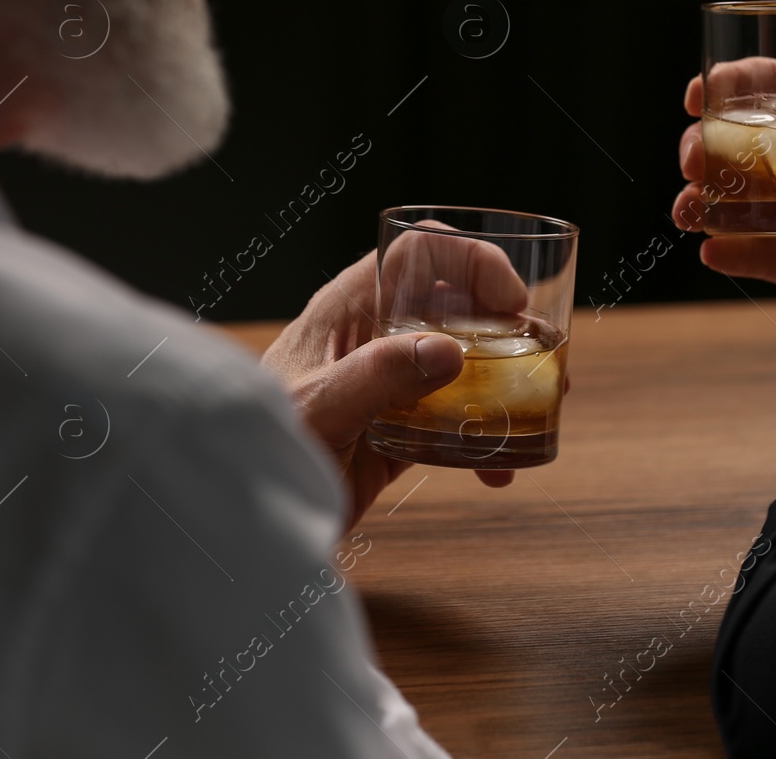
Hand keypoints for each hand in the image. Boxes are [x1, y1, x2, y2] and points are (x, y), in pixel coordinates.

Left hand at [262, 243, 518, 532]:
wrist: (230, 522)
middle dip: (507, 325)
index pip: (420, 253)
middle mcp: (372, 339)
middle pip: (454, 306)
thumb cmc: (254, 451)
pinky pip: (453, 423)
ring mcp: (386, 387)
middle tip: (546, 355)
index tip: (511, 302)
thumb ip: (378, 377)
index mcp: (347, 309)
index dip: (472, 262)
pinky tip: (498, 470)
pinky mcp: (394, 435)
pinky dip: (484, 441)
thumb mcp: (318, 408)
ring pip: (462, 364)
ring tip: (541, 408)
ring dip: (507, 382)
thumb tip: (448, 351)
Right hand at [672, 67, 775, 363]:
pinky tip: (714, 250)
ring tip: (689, 208)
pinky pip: (756, 257)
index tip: (702, 93)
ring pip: (737, 203)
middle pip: (741, 145)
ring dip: (702, 200)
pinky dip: (729, 252)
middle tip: (694, 158)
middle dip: (705, 146)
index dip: (735, 86)